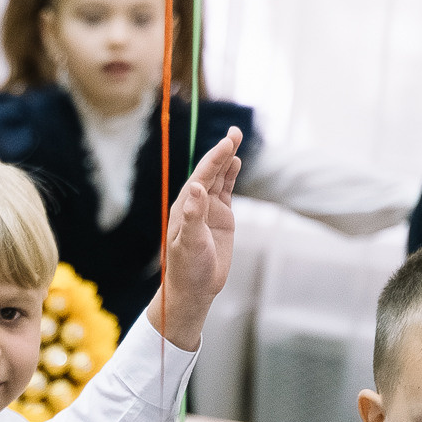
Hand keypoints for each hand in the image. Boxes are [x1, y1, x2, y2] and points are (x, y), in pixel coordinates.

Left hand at [154, 128, 241, 350]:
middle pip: (210, 171)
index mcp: (185, 206)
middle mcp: (196, 203)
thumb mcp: (189, 244)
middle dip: (222, 152)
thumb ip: (192, 217)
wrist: (194, 289)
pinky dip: (230, 176)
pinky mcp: (220, 218)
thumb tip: (196, 188)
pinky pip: (226, 191)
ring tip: (235, 140)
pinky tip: (235, 163)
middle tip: (235, 132)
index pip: (201, 176)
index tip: (228, 143)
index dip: (215, 158)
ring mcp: (208, 209)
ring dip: (226, 160)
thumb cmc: (187, 269)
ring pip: (219, 178)